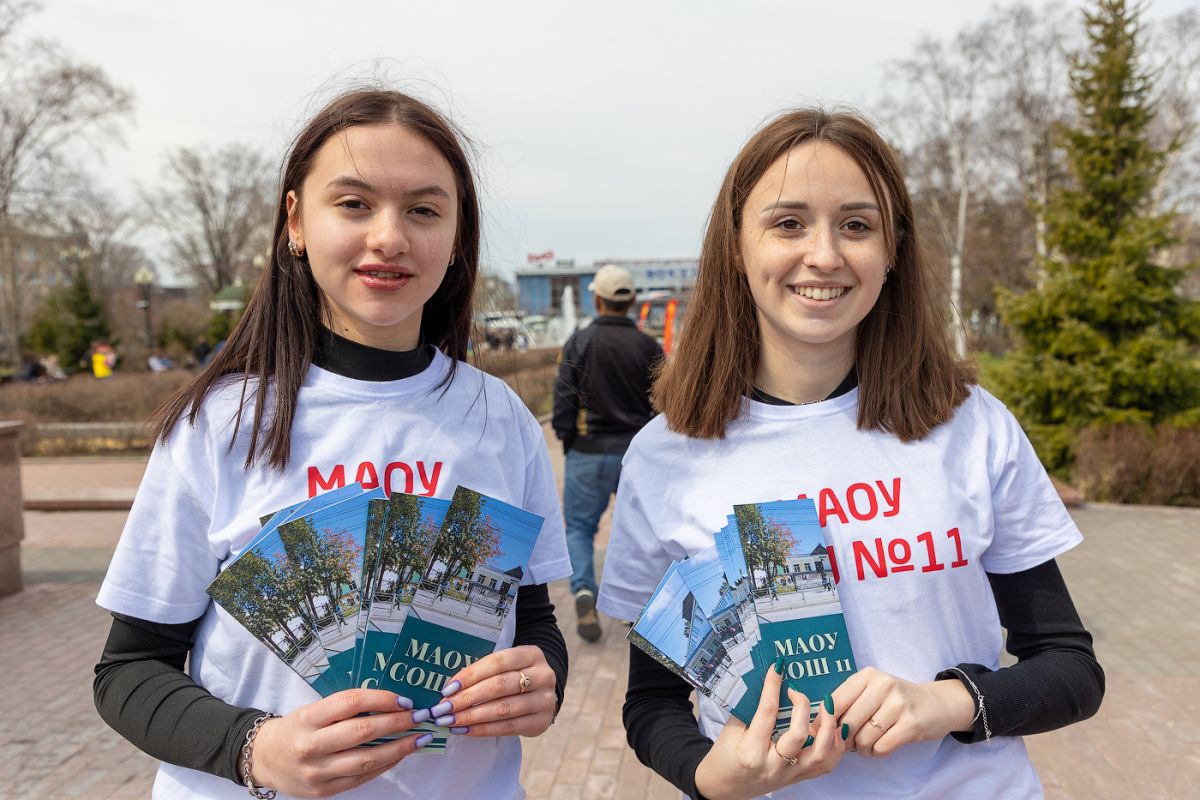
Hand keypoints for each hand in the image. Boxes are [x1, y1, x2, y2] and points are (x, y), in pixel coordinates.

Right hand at [249, 689, 428, 797]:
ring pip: (365, 759)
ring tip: (419, 739)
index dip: (381, 699)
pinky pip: (361, 778)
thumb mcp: (313, 711)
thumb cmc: (297, 728)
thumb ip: (345, 708)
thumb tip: (392, 702)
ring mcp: (317, 772)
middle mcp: (310, 745)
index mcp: (307, 718)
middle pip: (361, 732)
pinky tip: (400, 754)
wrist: (265, 759)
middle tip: (419, 716)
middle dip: (396, 723)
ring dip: (399, 748)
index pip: (349, 703)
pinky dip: (385, 765)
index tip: (404, 699)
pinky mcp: (324, 791)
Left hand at [424, 645, 556, 736]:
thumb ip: (483, 673)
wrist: (542, 693)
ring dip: (472, 717)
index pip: (497, 662)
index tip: (448, 688)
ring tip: (450, 721)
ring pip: (503, 709)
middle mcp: (543, 675)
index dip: (471, 675)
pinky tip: (465, 730)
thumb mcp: (506, 666)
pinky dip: (483, 730)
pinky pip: (508, 728)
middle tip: (443, 708)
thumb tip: (449, 690)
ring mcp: (545, 700)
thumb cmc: (514, 676)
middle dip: (467, 699)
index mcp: (531, 654)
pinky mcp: (542, 722)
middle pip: (499, 686)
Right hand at [694, 660, 843, 799]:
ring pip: (820, 755)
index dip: (773, 686)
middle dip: (803, 707)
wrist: (723, 787)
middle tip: (797, 691)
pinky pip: (825, 765)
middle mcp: (773, 766)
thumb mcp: (730, 730)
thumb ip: (749, 708)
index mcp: (751, 752)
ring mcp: (788, 775)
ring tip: (826, 708)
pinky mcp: (797, 779)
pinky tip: (835, 729)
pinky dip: (835, 746)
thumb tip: (770, 682)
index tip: (778, 667)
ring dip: (829, 728)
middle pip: (799, 735)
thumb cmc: (724, 756)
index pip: (767, 713)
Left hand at [832, 667, 975, 757]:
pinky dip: (876, 753)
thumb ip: (847, 701)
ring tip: (866, 744)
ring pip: (863, 738)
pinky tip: (879, 747)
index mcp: (867, 675)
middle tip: (849, 742)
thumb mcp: (871, 689)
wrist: (936, 704)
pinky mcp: (911, 724)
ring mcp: (898, 705)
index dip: (826, 722)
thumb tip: (818, 724)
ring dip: (861, 748)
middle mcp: (882, 686)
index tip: (826, 732)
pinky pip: (881, 748)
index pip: (835, 702)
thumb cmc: (895, 699)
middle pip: (847, 723)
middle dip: (844, 739)